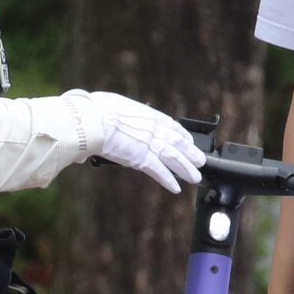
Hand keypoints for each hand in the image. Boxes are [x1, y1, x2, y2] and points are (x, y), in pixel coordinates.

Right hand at [63, 90, 204, 192]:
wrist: (92, 120)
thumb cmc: (96, 110)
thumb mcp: (113, 106)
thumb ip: (118, 116)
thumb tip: (110, 118)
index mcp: (147, 114)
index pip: (171, 125)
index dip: (182, 135)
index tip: (188, 141)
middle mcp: (153, 128)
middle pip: (178, 143)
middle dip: (191, 153)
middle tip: (200, 161)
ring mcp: (149, 144)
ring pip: (175, 158)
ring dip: (186, 169)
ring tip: (195, 177)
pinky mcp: (142, 159)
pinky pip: (160, 171)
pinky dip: (168, 180)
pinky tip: (176, 187)